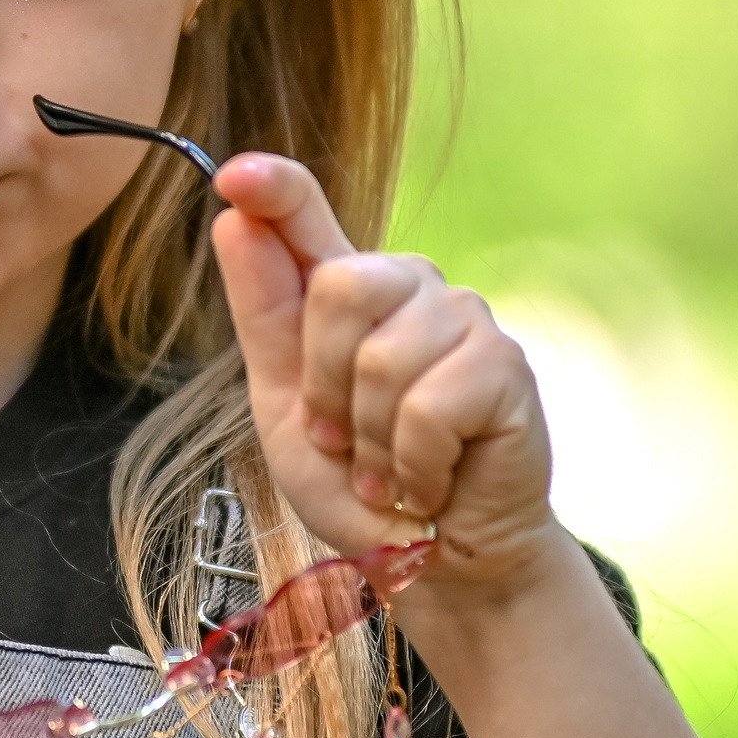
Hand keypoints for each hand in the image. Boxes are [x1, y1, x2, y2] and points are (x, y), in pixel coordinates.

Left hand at [210, 154, 555, 590]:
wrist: (431, 559)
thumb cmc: (359, 481)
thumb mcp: (284, 405)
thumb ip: (263, 314)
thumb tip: (233, 219)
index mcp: (348, 291)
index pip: (306, 213)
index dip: (274, 187)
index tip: (232, 178)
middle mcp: (410, 287)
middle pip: (339, 287)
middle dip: (325, 389)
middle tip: (345, 441)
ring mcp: (463, 318)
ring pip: (382, 359)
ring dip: (371, 443)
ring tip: (393, 468)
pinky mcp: (505, 365)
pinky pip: (429, 407)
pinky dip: (415, 465)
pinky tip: (432, 482)